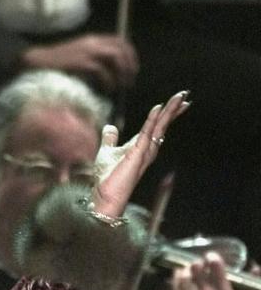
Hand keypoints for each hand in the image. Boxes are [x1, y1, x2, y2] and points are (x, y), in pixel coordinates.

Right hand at [23, 34, 137, 93]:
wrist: (33, 64)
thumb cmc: (52, 67)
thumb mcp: (75, 59)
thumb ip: (90, 62)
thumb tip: (107, 76)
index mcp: (91, 41)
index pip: (120, 41)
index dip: (130, 55)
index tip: (131, 70)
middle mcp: (92, 43)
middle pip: (121, 49)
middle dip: (129, 65)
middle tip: (129, 81)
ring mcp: (87, 51)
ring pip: (115, 57)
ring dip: (121, 73)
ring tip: (120, 87)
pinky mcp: (81, 63)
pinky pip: (101, 70)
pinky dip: (108, 81)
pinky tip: (107, 90)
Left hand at [91, 90, 189, 218]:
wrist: (104, 195)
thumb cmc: (107, 178)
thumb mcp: (107, 152)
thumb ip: (110, 139)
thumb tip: (110, 127)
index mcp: (141, 146)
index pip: (157, 126)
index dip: (167, 113)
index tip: (178, 101)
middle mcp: (147, 149)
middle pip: (163, 125)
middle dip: (173, 109)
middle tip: (184, 94)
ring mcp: (144, 151)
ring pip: (159, 127)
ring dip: (169, 111)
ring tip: (180, 97)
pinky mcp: (137, 154)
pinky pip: (146, 133)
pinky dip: (151, 120)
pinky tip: (158, 108)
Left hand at [172, 252, 254, 289]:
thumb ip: (252, 285)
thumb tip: (255, 266)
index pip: (215, 265)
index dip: (212, 257)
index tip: (211, 256)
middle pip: (196, 267)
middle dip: (198, 263)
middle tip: (199, 264)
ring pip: (183, 276)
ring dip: (185, 270)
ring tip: (188, 269)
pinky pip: (174, 287)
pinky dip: (176, 279)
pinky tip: (178, 277)